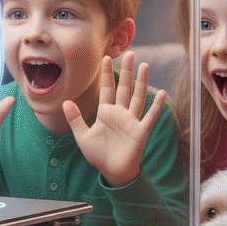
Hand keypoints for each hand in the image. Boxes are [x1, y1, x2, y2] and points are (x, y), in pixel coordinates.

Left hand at [62, 52, 166, 188]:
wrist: (112, 172)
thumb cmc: (98, 155)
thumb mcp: (82, 137)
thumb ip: (74, 119)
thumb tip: (65, 101)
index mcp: (106, 112)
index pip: (107, 89)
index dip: (107, 74)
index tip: (105, 58)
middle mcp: (120, 113)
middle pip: (124, 88)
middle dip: (126, 71)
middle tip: (129, 53)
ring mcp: (132, 121)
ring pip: (137, 97)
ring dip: (141, 82)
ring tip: (144, 65)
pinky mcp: (141, 132)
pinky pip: (149, 116)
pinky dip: (155, 105)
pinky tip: (160, 92)